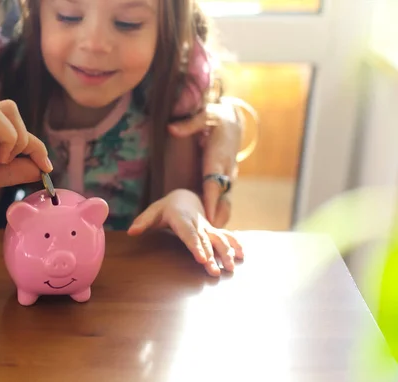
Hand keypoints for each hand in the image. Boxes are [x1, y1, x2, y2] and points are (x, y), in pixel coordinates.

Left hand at [127, 189, 243, 276]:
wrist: (184, 197)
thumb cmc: (165, 208)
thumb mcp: (153, 211)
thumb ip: (143, 221)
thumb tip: (132, 232)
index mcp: (182, 218)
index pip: (189, 234)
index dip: (196, 246)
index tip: (201, 259)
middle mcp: (197, 223)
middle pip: (205, 241)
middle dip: (212, 256)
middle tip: (215, 271)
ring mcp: (207, 227)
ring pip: (219, 239)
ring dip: (226, 253)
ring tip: (231, 268)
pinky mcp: (213, 231)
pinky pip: (226, 236)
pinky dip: (236, 244)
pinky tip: (243, 255)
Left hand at [168, 102, 241, 227]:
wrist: (234, 122)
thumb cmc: (216, 119)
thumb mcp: (204, 116)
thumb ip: (189, 124)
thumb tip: (171, 129)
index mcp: (218, 158)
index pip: (213, 183)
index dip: (210, 201)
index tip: (206, 217)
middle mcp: (226, 171)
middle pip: (222, 199)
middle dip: (217, 218)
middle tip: (210, 238)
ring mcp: (228, 177)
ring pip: (225, 203)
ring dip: (220, 220)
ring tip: (212, 241)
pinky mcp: (227, 181)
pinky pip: (224, 201)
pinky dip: (220, 215)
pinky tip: (213, 230)